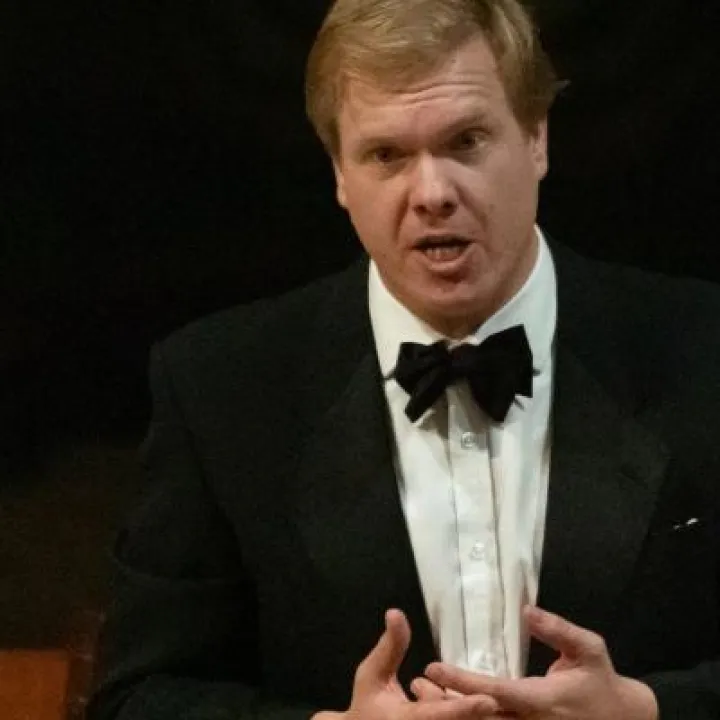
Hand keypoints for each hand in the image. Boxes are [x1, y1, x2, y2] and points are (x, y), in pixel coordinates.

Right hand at [313, 609, 500, 719]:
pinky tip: (485, 706)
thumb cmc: (367, 706)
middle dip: (484, 716)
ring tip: (499, 702)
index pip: (439, 716)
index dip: (465, 709)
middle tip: (505, 699)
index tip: (490, 700)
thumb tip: (396, 613)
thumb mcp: (372, 674)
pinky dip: (474, 718)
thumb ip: (390, 647)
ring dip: (483, 718)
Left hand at [424, 606, 657, 719]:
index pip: (494, 691)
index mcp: (542, 701)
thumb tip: (527, 611)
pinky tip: (448, 709)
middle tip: (415, 685)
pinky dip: (471, 719)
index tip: (433, 667)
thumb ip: (558, 630)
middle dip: (445, 703)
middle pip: (480, 717)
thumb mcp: (589, 648)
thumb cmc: (602, 681)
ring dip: (453, 714)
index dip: (462, 681)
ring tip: (422, 696)